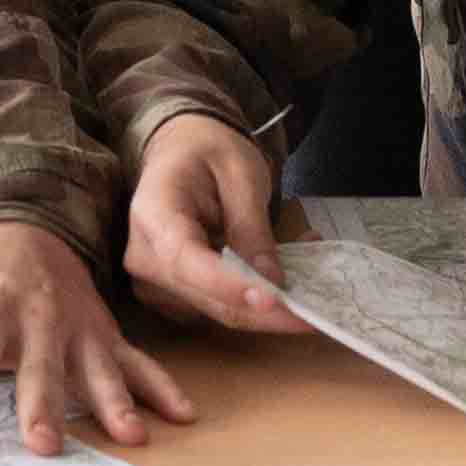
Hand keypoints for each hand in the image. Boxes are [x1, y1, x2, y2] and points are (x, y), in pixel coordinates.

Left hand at [0, 218, 195, 457]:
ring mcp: (76, 329)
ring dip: (113, 401)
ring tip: (131, 437)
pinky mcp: (106, 336)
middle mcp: (34, 321)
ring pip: (96, 367)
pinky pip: (138, 362)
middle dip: (43, 405)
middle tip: (46, 447)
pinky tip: (181, 416)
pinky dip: (160, 387)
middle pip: (37, 368)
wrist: (25, 232)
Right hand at [117, 111, 298, 333]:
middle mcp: (144, 257)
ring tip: (310, 273)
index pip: (185, 259)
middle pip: (208, 299)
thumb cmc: (208, 153)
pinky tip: (287, 275)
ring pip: (220, 312)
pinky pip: (222, 308)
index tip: (274, 298)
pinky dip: (259, 300)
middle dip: (267, 311)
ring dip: (270, 306)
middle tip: (320, 308)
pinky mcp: (176, 297)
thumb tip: (272, 280)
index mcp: (153, 214)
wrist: (181, 153)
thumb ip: (252, 226)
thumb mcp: (240, 174)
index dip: (228, 284)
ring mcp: (156, 283)